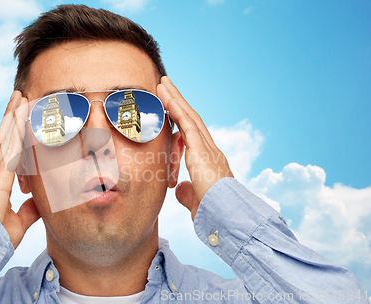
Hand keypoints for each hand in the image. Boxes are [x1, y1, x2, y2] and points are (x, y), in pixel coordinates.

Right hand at [0, 91, 40, 248]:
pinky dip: (13, 131)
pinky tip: (18, 115)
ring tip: (20, 96)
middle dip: (12, 116)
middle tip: (20, 96)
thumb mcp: (20, 220)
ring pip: (4, 138)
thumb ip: (30, 209)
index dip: (14, 131)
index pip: (8, 150)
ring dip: (12, 116)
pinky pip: (6, 149)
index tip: (22, 115)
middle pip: (4, 137)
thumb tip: (41, 201)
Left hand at [157, 76, 232, 220]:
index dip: (181, 119)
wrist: (228, 218)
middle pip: (191, 119)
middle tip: (166, 85)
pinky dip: (176, 108)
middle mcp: (210, 150)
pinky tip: (166, 96)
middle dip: (178, 102)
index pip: (192, 135)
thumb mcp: (196, 200)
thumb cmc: (214, 214)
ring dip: (175, 99)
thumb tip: (178, 188)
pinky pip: (187, 124)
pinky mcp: (202, 151)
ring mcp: (208, 149)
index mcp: (209, 161)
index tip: (171, 107)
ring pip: (189, 117)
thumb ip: (187, 191)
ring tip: (163, 83)